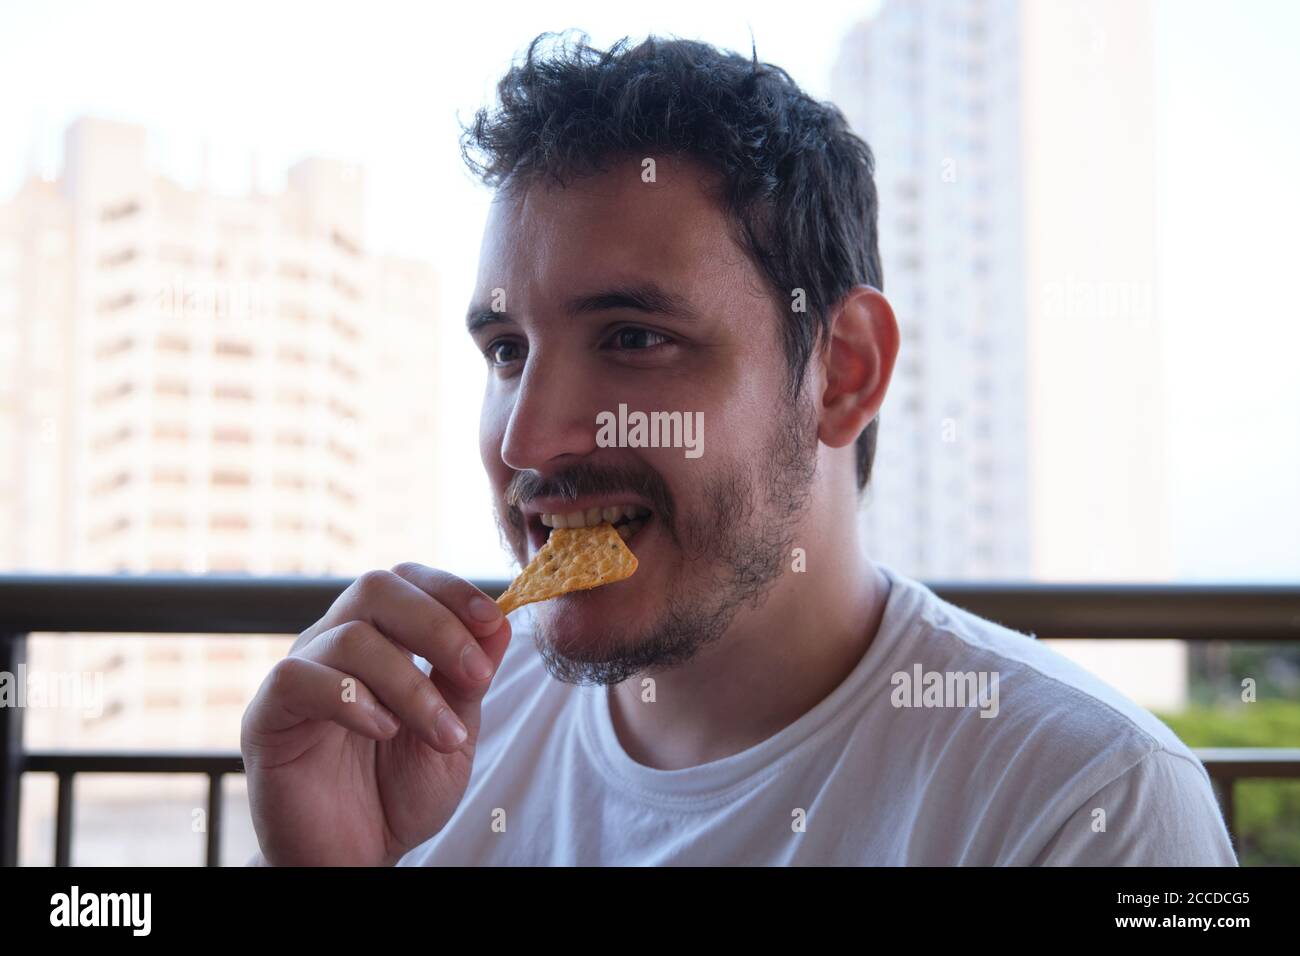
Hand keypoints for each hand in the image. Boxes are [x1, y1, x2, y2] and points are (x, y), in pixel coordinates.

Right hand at [240, 563, 510, 864]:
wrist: (355, 858)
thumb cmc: (398, 793)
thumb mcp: (452, 732)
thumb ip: (468, 679)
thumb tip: (499, 621)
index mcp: (380, 640)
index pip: (407, 581)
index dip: (450, 590)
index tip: (493, 622)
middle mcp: (333, 645)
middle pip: (376, 589)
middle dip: (437, 626)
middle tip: (477, 676)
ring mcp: (299, 676)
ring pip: (349, 638)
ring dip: (410, 684)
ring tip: (441, 734)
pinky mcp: (267, 716)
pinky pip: (298, 678)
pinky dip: (350, 698)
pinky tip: (383, 730)